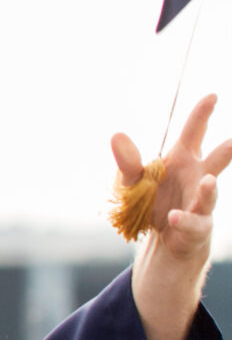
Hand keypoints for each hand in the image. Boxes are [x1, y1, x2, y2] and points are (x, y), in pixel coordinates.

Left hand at [118, 93, 231, 339]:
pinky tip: (173, 219)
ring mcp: (200, 204)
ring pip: (210, 195)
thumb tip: (117, 135)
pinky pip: (192, 224)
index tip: (212, 95)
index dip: (202, 114)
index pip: (193, 133)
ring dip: (209, 190)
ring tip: (207, 182)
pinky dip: (183, 221)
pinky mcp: (195, 229)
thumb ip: (127, 160)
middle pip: (216, 159)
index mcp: (181, 161)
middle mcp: (196, 178)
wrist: (160, 244)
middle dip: (227, 148)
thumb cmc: (151, 204)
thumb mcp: (132, 182)